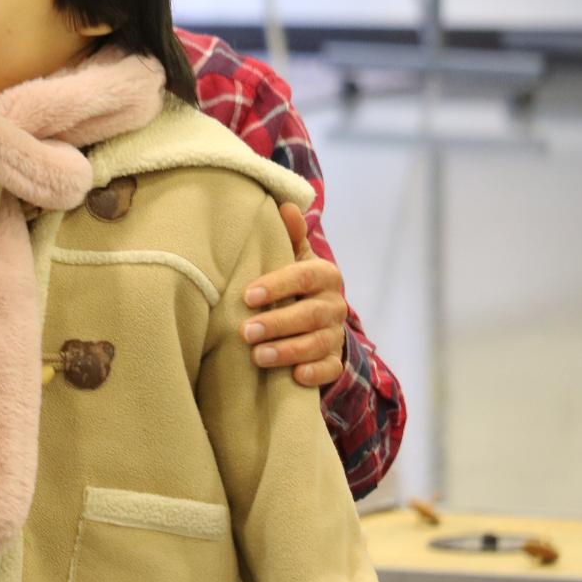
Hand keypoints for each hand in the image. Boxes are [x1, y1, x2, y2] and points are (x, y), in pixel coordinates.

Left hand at [241, 203, 347, 387]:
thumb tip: (285, 205)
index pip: (303, 276)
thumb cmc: (294, 284)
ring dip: (288, 351)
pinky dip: (314, 373)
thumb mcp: (293, 259)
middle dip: (277, 324)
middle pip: (309, 314)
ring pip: (316, 344)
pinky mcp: (334, 361)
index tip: (248, 296)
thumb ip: (289, 236)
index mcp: (324, 275)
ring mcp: (335, 335)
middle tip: (246, 332)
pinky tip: (295, 376)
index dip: (277, 286)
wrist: (315, 321)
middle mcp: (334, 305)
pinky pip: (330, 369)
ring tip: (258, 356)